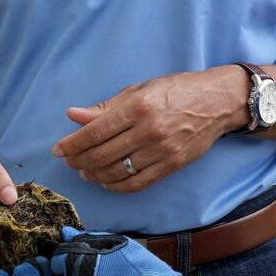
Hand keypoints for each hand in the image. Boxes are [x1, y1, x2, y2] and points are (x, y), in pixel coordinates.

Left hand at [54, 66, 247, 191]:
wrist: (217, 101)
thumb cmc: (177, 90)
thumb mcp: (141, 89)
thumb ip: (106, 106)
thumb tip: (73, 115)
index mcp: (138, 106)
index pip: (95, 131)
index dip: (72, 144)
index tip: (58, 150)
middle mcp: (149, 129)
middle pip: (102, 154)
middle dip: (78, 161)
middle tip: (69, 161)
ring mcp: (162, 150)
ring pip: (117, 172)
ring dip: (94, 175)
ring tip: (84, 171)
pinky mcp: (172, 165)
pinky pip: (137, 183)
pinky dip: (116, 186)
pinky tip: (106, 181)